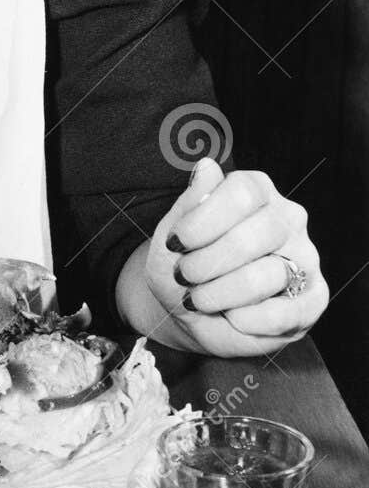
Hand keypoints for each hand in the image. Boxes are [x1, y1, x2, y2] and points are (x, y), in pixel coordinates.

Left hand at [139, 156, 327, 355]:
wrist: (191, 309)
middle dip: (207, 263)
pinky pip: (284, 313)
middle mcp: (288, 219)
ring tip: (199, 298)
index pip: (243, 192)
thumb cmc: (183, 263)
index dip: (204, 221)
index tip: (175, 243)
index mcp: (257, 191)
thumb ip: (191, 202)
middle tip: (183, 276)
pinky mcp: (313, 299)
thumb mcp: (174, 232)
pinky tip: (230, 316)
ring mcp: (306, 258)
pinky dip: (246, 320)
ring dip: (220, 294)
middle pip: (254, 235)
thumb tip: (207, 167)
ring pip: (267, 275)